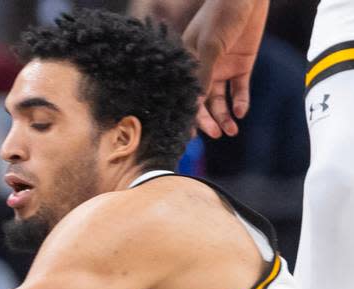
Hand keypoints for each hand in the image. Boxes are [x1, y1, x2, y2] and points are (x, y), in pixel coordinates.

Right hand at [182, 0, 268, 137]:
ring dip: (224, 116)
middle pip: (202, 102)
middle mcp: (203, 70)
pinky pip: (239, 90)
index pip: (185, 94)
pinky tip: (241, 112)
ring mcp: (222, 69)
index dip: (187, 114)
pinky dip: (240, 102)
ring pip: (220, 100)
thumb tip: (195, 102)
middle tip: (216, 134)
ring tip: (231, 131)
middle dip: (208, 120)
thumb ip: (203, 73)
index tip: (190, 135)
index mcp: (187, 64)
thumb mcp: (209, 44)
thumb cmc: (221, 15)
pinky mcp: (242, 66)